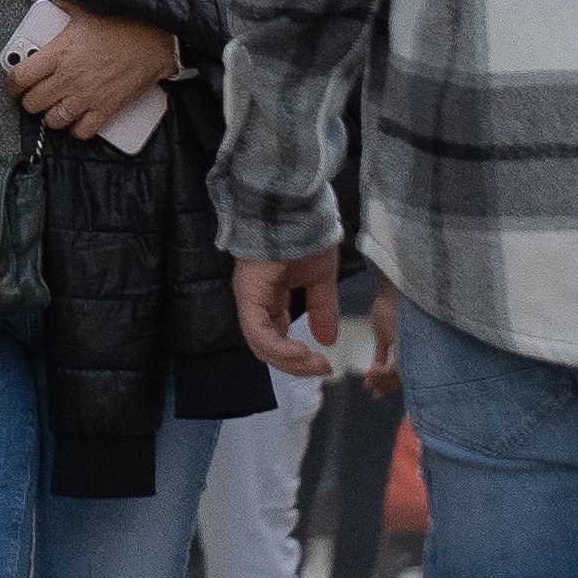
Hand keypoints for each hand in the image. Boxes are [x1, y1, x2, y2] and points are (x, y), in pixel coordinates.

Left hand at [8, 2, 176, 137]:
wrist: (154, 40)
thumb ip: (53, 5)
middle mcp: (68, 78)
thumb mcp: (82, 11)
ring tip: (57, 105)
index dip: (11, 85)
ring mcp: (86, 96)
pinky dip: (77, 128)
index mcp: (58, 53)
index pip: (19, 77)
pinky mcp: (105, 109)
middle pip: (33, 103)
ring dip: (52, 115)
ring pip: (53, 120)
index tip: (13, 86)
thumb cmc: (119, 24)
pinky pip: (82, 131)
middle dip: (31, 100)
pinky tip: (78, 117)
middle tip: (38, 93)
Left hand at [238, 248, 337, 379]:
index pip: (277, 337)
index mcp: (271, 298)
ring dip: (288, 360)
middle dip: (295, 364)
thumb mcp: (321, 278)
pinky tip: (299, 352)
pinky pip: (257, 330)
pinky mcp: (248, 293)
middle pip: (267, 347)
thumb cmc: (306, 235)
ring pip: (260, 344)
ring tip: (313, 364)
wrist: (295, 207)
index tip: (325, 365)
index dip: (298, 357)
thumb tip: (328, 340)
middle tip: (321, 369)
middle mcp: (257, 301)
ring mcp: (250, 298)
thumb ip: (323, 308)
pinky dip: (277, 346)